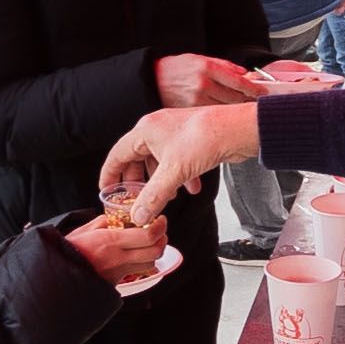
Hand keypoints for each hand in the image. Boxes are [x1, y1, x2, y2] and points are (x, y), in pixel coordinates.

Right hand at [65, 211, 169, 285]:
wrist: (56, 276)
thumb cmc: (68, 250)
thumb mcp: (85, 229)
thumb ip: (106, 222)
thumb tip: (120, 218)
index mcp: (111, 241)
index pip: (148, 235)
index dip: (160, 226)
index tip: (160, 219)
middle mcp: (118, 258)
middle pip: (155, 251)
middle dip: (162, 239)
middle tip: (159, 230)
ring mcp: (119, 272)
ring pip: (151, 263)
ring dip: (155, 251)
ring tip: (149, 242)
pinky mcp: (118, 282)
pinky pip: (138, 271)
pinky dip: (143, 261)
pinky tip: (136, 254)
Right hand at [101, 105, 262, 219]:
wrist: (238, 130)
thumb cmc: (206, 138)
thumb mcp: (174, 173)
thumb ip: (153, 196)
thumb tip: (138, 214)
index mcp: (146, 130)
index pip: (118, 153)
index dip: (110, 173)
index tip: (106, 189)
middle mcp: (158, 129)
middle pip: (138, 158)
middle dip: (139, 181)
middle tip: (136, 199)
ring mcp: (175, 134)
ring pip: (159, 161)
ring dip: (161, 181)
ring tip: (166, 198)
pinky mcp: (191, 140)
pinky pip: (178, 161)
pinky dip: (181, 177)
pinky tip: (191, 189)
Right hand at [153, 54, 255, 109]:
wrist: (150, 80)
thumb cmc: (174, 69)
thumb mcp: (199, 59)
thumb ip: (224, 66)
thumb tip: (245, 73)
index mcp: (207, 68)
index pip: (239, 82)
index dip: (255, 89)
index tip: (263, 93)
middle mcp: (202, 84)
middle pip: (235, 98)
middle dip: (248, 101)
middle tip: (256, 102)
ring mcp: (196, 100)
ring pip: (226, 109)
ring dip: (237, 110)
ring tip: (242, 109)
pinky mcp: (191, 113)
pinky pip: (213, 116)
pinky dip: (222, 116)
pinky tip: (225, 116)